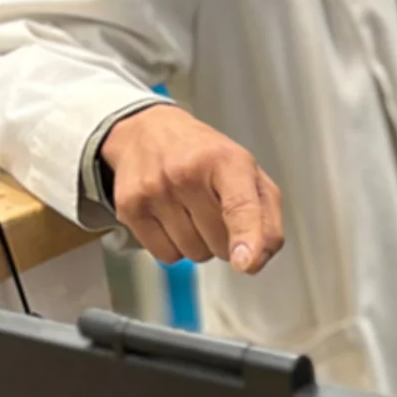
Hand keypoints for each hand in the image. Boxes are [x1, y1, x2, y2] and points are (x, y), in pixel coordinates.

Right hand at [99, 105, 283, 273]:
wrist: (149, 133)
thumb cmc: (207, 158)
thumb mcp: (248, 173)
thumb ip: (266, 215)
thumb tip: (260, 258)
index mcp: (227, 161)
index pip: (240, 205)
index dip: (247, 236)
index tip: (246, 263)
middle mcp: (189, 173)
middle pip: (219, 242)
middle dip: (226, 239)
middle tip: (216, 210)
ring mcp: (156, 190)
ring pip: (193, 253)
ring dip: (200, 244)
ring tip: (193, 211)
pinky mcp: (130, 207)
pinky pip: (166, 256)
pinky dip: (175, 247)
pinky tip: (172, 219)